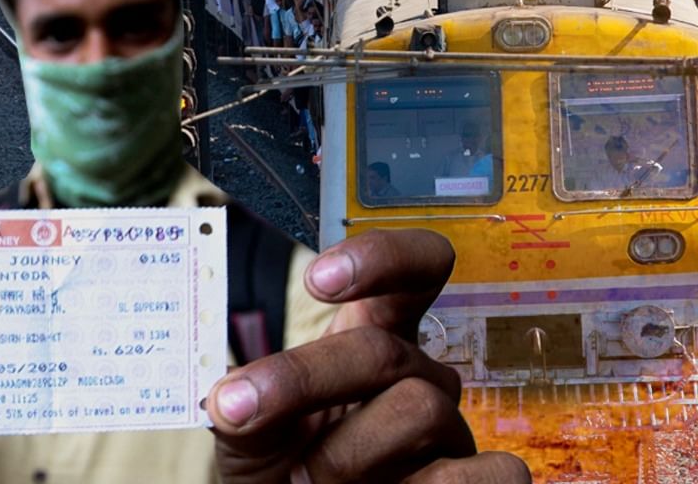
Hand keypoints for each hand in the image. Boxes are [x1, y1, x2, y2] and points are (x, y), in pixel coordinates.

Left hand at [206, 230, 530, 483]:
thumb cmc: (280, 471)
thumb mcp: (251, 430)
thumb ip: (245, 403)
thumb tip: (231, 401)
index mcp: (373, 338)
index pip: (411, 273)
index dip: (381, 259)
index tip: (319, 280)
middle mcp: (419, 378)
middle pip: (385, 351)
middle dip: (305, 379)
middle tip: (241, 410)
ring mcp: (450, 433)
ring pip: (420, 411)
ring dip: (347, 455)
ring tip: (313, 482)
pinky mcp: (480, 482)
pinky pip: (491, 472)